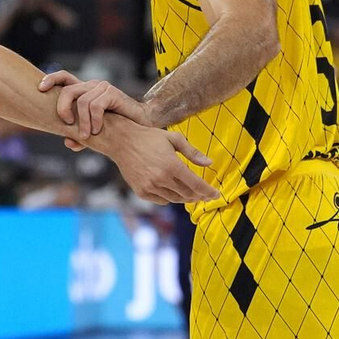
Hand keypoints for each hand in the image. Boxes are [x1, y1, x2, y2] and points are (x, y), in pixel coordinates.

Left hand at [40, 70, 149, 136]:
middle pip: (68, 90)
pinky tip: (98, 130)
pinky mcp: (113, 93)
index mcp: (83, 91)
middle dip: (62, 108)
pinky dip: (95, 120)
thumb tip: (68, 143)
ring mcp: (102, 88)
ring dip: (83, 122)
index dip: (51, 79)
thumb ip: (80, 137)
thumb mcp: (93, 133)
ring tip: (88, 135)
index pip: (64, 77)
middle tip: (66, 124)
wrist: (139, 125)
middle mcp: (91, 86)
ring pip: (82, 101)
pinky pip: (96, 106)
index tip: (40, 89)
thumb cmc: (115, 127)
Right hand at [92, 117, 216, 204]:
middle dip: (199, 196)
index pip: (197, 185)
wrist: (121, 141)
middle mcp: (162, 179)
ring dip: (186, 198)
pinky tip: (173, 191)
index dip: (209, 191)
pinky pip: (162, 200)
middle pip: (188, 194)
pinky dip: (170, 198)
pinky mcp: (142, 192)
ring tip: (191, 194)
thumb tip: (210, 163)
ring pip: (175, 199)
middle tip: (205, 195)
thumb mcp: (174, 139)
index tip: (216, 194)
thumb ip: (193, 153)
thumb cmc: (149, 137)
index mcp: (172, 165)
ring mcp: (150, 187)